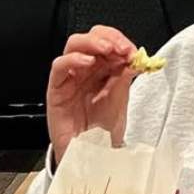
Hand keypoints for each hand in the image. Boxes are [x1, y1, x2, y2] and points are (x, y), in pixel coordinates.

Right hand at [47, 25, 138, 166]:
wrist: (90, 155)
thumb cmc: (102, 129)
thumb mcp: (120, 98)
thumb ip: (125, 77)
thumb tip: (136, 58)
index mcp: (103, 69)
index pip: (108, 41)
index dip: (120, 41)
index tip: (133, 50)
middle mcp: (85, 70)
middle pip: (91, 38)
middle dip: (109, 38)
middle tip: (123, 49)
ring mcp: (70, 77)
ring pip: (74, 45)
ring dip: (93, 42)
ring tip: (108, 50)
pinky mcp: (56, 90)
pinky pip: (59, 67)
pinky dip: (73, 59)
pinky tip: (87, 61)